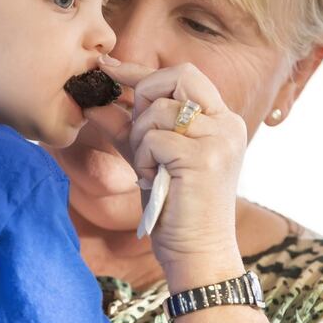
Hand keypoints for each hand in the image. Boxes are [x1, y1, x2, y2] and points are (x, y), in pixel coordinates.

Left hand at [85, 58, 248, 275]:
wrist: (198, 254)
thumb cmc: (175, 208)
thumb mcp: (150, 158)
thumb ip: (129, 128)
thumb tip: (95, 102)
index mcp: (221, 120)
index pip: (183, 75)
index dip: (143, 71)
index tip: (109, 68)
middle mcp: (226, 123)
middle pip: (178, 76)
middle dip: (144, 95)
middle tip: (137, 131)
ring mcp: (219, 139)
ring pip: (159, 110)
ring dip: (141, 138)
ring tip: (151, 168)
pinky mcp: (204, 157)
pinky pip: (154, 138)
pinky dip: (144, 158)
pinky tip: (154, 180)